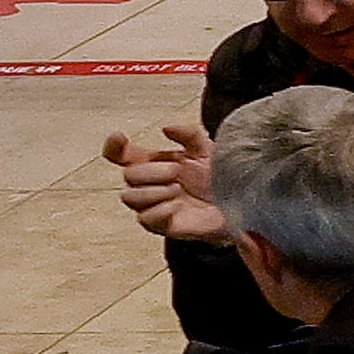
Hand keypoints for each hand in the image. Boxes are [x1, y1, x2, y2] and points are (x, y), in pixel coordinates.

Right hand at [104, 123, 225, 245]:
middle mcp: (149, 184)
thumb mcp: (208, 150)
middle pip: (127, 175)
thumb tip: (166, 128)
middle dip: (151, 171)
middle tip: (177, 171)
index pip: (121, 155)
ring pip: (130, 197)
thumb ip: (189, 134)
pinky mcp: (162, 225)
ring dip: (154, 191)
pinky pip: (145, 219)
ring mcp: (154, 205)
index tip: (119, 136)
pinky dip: (160, 210)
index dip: (114, 146)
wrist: (240, 204)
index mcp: (154, 163)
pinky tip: (177, 206)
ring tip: (178, 189)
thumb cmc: (220, 178)